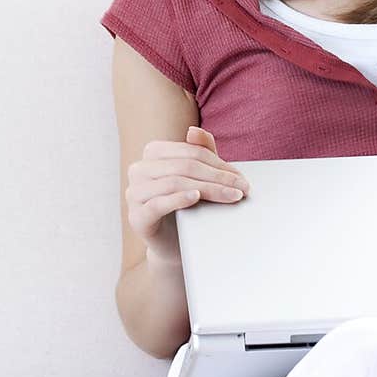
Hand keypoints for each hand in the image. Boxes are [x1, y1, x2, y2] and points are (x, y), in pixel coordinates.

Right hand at [125, 125, 250, 266]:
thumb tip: (194, 130)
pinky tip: (196, 197)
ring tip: (231, 197)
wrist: (173, 245)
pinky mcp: (136, 216)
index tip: (242, 178)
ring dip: (208, 189)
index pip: (191, 152)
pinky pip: (158, 204)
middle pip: (185, 167)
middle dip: (218, 177)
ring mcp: (134, 193)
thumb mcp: (197, 177)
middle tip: (242, 189)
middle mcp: (139, 169)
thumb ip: (199, 151)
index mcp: (153, 153)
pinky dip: (179, 199)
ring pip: (175, 182)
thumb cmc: (186, 207)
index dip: (219, 164)